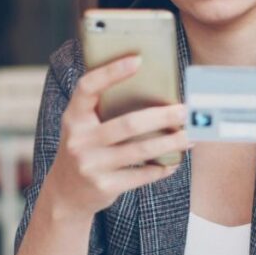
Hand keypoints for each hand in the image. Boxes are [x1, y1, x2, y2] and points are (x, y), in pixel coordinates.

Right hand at [46, 55, 189, 218]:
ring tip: (190, 136)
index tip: (138, 59)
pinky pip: (142, 175)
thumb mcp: (83, 127)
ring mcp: (91, 165)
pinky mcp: (104, 187)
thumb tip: (153, 89)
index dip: (111, 72)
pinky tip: (174, 161)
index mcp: (73, 117)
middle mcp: (79, 140)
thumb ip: (103, 109)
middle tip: (186, 111)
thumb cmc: (84, 149)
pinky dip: (161, 167)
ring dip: (170, 143)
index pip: (88, 87)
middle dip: (162, 117)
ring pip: (140, 151)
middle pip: (128, 124)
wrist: (65, 195)